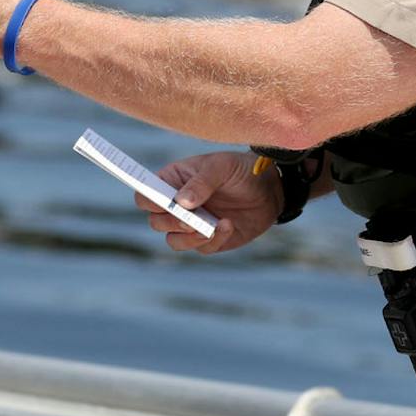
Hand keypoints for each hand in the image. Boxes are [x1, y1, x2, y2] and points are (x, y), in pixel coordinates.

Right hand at [137, 150, 280, 257]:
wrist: (270, 189)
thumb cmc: (240, 170)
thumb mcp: (221, 167)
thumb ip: (201, 183)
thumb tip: (181, 202)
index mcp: (172, 181)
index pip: (145, 195)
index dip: (149, 201)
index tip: (166, 203)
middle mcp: (177, 204)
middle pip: (156, 222)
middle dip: (172, 222)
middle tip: (190, 218)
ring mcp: (192, 224)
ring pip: (174, 241)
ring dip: (189, 237)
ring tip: (210, 226)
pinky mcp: (209, 240)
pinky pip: (201, 248)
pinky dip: (213, 240)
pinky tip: (228, 224)